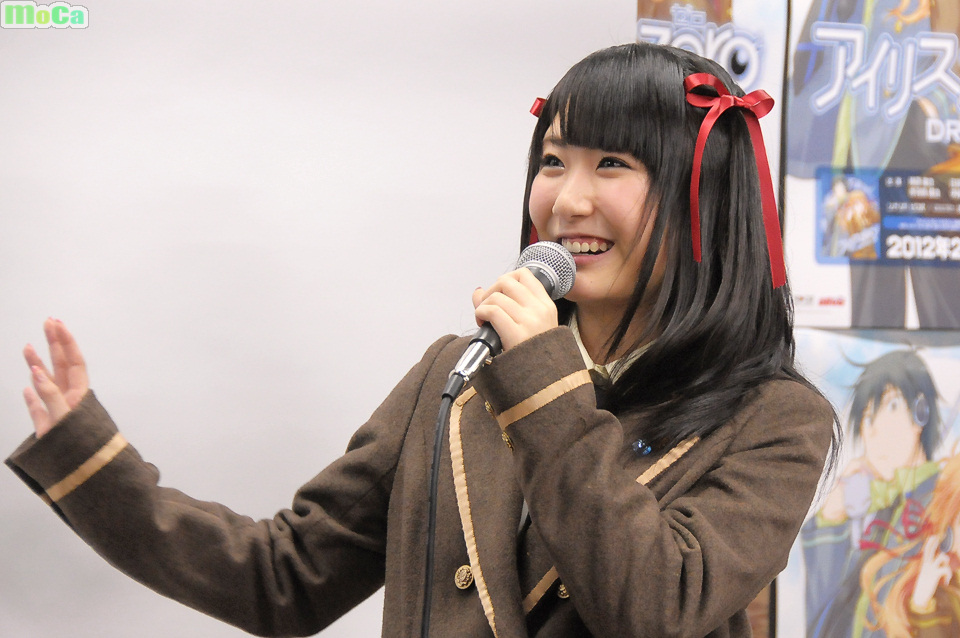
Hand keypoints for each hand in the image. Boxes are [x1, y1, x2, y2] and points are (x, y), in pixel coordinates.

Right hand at [23, 318, 89, 437]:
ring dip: (38, 364)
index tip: (57, 324)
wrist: (81, 477)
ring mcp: (58, 413)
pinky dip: (32, 396)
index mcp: (79, 396)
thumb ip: (50, 395)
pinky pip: (38, 407)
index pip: (74, 362)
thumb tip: (37, 371)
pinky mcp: (48, 427)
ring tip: (29, 346)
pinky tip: (27, 387)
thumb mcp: (63, 420)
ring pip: (47, 383)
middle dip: (55, 343)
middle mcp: (70, 400)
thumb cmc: (77, 449)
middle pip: (63, 366)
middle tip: (48, 322)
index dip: (66, 342)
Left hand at [472, 268, 557, 351]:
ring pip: (496, 296)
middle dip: (490, 291)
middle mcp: (540, 310)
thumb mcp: (529, 327)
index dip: (505, 279)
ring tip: (484, 320)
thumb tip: (478, 291)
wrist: (544, 383)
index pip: (525, 274)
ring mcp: (530, 321)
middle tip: (487, 308)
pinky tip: (482, 324)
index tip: (499, 293)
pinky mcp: (517, 333)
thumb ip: (504, 305)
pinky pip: (491, 310)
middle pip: (506, 281)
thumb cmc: (532, 356)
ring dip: (482, 306)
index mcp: (546, 306)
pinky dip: (480, 313)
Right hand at [911, 536, 952, 612]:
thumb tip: (939, 568)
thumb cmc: (924, 587)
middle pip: (931, 551)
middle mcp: (927, 565)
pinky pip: (945, 570)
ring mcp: (931, 569)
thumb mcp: (927, 576)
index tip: (933, 536)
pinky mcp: (935, 575)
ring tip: (946, 571)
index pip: (927, 551)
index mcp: (925, 564)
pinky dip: (948, 575)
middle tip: (935, 536)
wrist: (920, 596)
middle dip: (933, 544)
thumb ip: (932, 570)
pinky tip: (945, 582)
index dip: (930, 544)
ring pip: (942, 557)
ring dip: (947, 562)